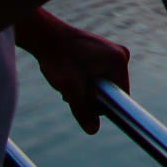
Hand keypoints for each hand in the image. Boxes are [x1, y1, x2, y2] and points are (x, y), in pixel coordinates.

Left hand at [27, 18, 128, 134]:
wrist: (46, 36)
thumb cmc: (59, 59)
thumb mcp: (70, 89)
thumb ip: (83, 111)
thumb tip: (93, 131)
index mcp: (119, 61)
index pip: (120, 94)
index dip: (104, 105)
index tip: (85, 105)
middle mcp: (120, 54)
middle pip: (111, 89)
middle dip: (92, 96)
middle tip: (72, 91)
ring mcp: (112, 51)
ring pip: (103, 83)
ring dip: (86, 89)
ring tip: (69, 81)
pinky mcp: (102, 51)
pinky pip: (99, 74)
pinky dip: (85, 79)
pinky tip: (70, 74)